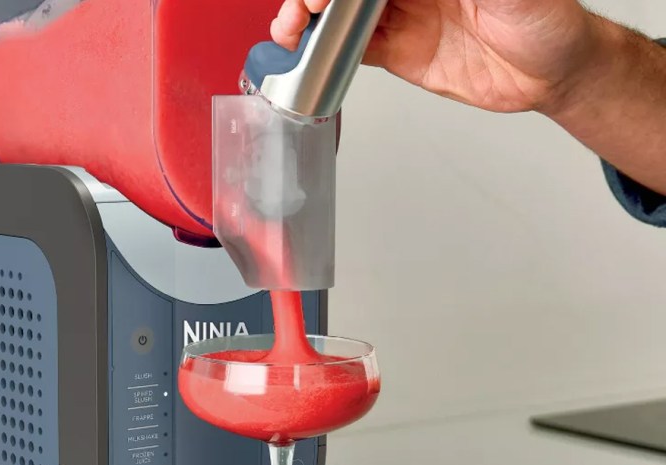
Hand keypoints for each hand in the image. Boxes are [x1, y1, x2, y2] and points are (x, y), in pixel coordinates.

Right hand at [270, 0, 601, 113]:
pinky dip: (325, 53)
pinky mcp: (400, 51)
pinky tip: (308, 55)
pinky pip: (353, 49)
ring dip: (310, 22)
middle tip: (303, 10)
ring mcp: (403, 16)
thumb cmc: (547, 17)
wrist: (553, 73)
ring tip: (290, 32)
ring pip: (341, 15)